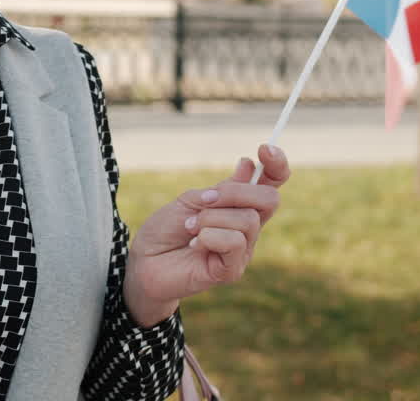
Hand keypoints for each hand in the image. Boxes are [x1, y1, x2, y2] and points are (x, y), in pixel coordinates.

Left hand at [122, 144, 289, 326]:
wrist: (144, 261)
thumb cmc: (165, 230)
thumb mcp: (189, 200)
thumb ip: (220, 189)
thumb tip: (248, 165)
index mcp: (238, 206)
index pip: (271, 184)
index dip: (276, 165)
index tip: (263, 149)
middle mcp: (246, 228)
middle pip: (269, 199)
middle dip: (235, 192)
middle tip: (204, 199)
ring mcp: (242, 250)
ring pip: (248, 220)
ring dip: (211, 217)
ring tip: (190, 227)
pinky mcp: (232, 270)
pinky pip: (235, 242)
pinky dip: (210, 236)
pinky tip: (194, 243)